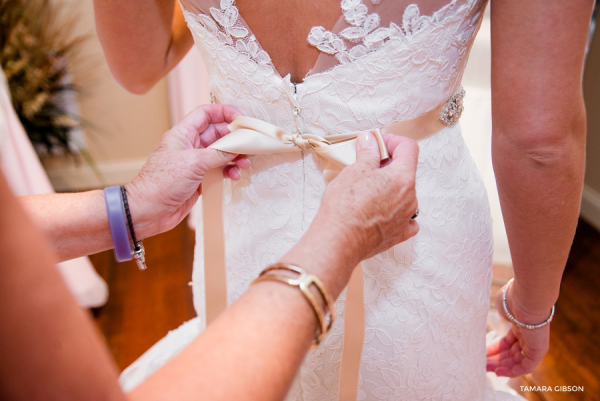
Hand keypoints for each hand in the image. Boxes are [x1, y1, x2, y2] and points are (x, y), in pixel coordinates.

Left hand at [125, 104, 249, 238]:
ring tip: (244, 163)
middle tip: (249, 144)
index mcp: (183, 134)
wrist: (149, 210)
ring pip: (220, 153)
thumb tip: (237, 148)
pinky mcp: (199, 179)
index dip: (224, 112)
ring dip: (234, 156)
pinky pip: (218, 170)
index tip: (241, 119)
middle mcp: (190, 146)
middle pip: (217, 133)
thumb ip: (218, 153)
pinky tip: (234, 176)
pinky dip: (229, 171)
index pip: (206, 114)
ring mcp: (195, 163)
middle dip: (234, 138)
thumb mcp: (194, 163)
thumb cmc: (162, 183)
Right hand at [319, 131, 419, 264]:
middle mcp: (410, 198)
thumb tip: (370, 141)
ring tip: (365, 190)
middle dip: (387, 165)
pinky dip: (395, 212)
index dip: (392, 141)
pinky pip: (404, 220)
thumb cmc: (345, 205)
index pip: (409, 148)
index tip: (378, 144)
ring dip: (388, 188)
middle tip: (366, 165)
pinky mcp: (397, 235)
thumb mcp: (355, 170)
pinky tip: (380, 211)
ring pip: (403, 195)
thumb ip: (368, 154)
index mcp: (403, 178)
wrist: (339, 240)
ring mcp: (406, 218)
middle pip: (405, 172)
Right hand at [486, 282, 550, 376]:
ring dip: (501, 367)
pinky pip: (526, 367)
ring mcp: (534, 344)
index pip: (507, 343)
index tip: (483, 353)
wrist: (526, 298)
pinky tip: (499, 372)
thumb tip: (502, 319)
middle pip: (511, 353)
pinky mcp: (538, 351)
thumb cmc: (513, 299)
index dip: (495, 350)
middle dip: (496, 359)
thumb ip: (502, 316)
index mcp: (520, 326)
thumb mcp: (503, 309)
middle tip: (482, 364)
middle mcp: (528, 337)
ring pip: (517, 362)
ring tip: (486, 368)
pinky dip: (513, 372)